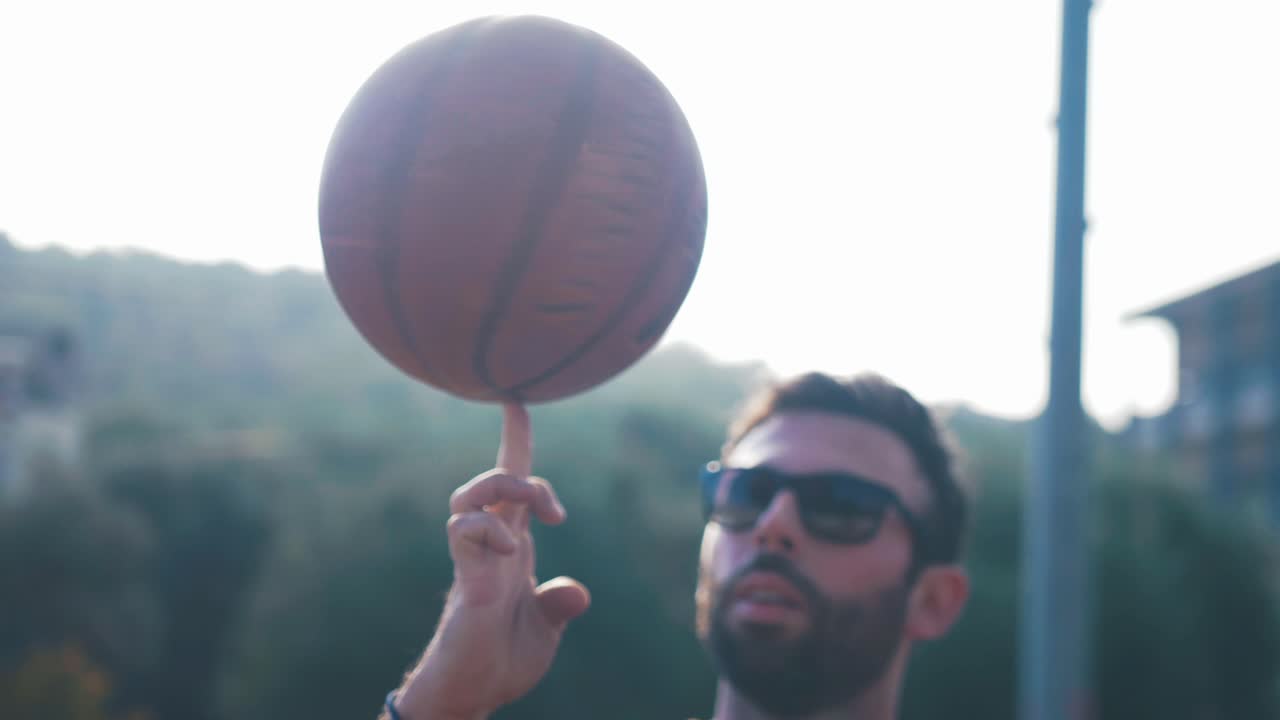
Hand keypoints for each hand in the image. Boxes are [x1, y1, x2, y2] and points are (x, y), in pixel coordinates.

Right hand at [395, 403, 590, 719]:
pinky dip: (491, 530)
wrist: (471, 695)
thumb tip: (578, 592)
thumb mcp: (544, 629)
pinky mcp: (466, 582)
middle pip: (492, 481)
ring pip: (468, 498)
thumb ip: (559, 605)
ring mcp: (475, 562)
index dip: (515, 444)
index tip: (517, 404)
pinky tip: (513, 552)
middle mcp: (491, 547)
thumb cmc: (500, 660)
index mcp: (512, 548)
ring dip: (501, 489)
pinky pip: (464, 534)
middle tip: (554, 511)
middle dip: (518, 467)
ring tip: (535, 515)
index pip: (513, 486)